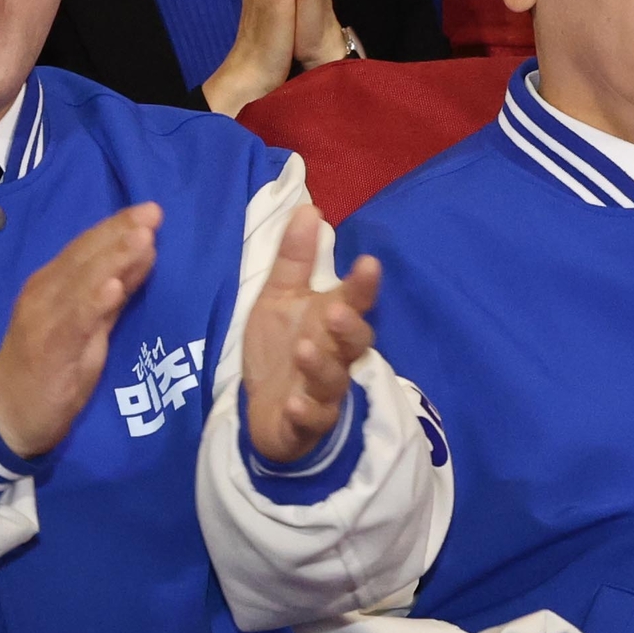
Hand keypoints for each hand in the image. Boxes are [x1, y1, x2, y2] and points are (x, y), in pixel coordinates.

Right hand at [0, 202, 161, 457]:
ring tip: (141, 238)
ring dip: (112, 259)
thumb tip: (146, 251)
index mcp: (53, 283)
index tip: (150, 209)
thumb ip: (114, 291)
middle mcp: (45, 293)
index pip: (86, 247)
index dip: (117, 227)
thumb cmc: (51, 368)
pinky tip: (111, 289)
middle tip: (152, 213)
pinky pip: (72, 322)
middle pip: (84, 257)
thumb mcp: (89, 325)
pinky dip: (92, 303)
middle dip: (119, 233)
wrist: (6, 414)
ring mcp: (44, 319)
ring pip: (80, 283)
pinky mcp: (46, 349)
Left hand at [241, 206, 382, 466]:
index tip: (367, 263)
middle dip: (348, 327)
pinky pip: (310, 420)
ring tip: (304, 349)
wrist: (266, 409)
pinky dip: (304, 413)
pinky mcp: (306, 424)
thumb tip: (308, 208)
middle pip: (354, 343)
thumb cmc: (281, 347)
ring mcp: (323, 392)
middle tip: (335, 310)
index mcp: (331, 322)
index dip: (363, 286)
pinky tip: (292, 402)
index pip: (354, 301)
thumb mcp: (279, 298)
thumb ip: (294, 259)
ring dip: (320, 366)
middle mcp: (335, 356)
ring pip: (332, 380)